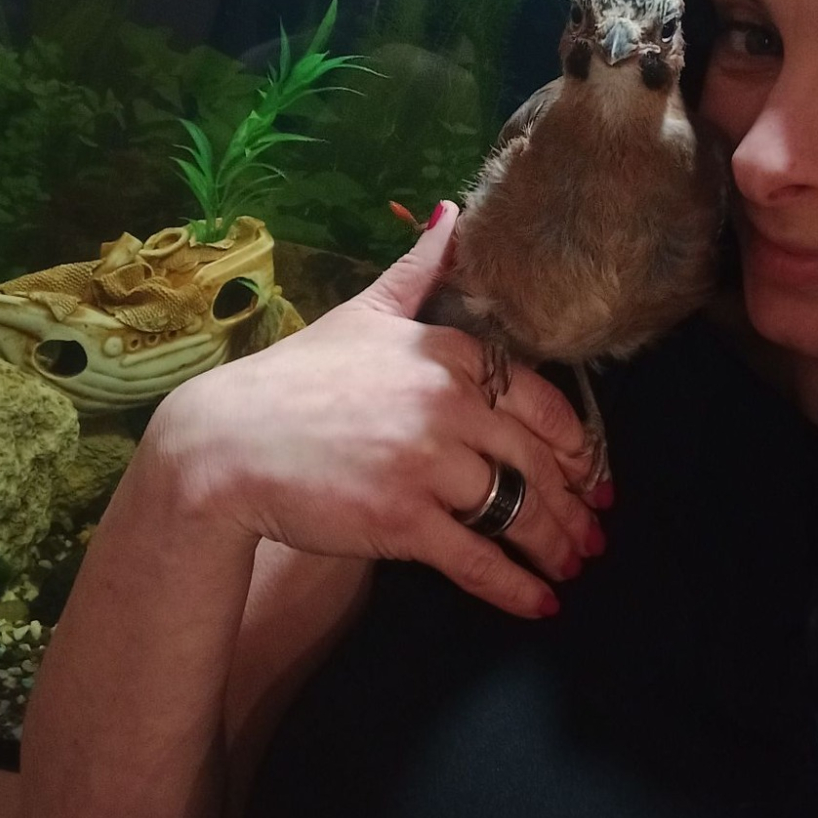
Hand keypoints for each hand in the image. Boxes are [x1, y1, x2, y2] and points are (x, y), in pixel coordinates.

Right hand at [149, 204, 602, 619]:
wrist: (223, 443)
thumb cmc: (293, 378)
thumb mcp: (363, 312)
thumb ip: (419, 268)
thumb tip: (455, 212)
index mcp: (447, 351)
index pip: (541, 398)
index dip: (575, 442)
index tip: (590, 470)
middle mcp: (448, 402)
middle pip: (539, 460)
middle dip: (575, 503)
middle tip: (593, 532)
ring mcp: (427, 462)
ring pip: (519, 511)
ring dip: (555, 547)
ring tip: (571, 568)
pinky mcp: (404, 519)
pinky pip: (478, 558)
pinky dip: (515, 588)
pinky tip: (539, 604)